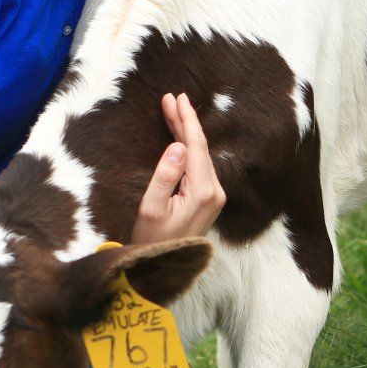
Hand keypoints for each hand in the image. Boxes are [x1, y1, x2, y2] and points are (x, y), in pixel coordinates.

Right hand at [132, 92, 226, 242]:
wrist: (163, 268)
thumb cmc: (152, 240)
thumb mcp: (151, 209)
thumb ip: (164, 176)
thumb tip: (177, 145)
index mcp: (203, 191)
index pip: (196, 146)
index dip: (186, 120)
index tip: (177, 98)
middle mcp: (214, 192)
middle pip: (200, 147)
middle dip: (185, 121)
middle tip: (170, 98)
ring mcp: (215, 196)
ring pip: (200, 155)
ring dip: (187, 132)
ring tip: (172, 111)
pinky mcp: (210, 199)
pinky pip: (200, 165)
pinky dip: (190, 147)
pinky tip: (180, 137)